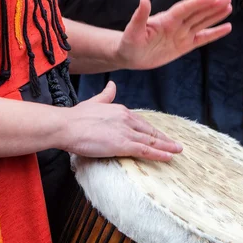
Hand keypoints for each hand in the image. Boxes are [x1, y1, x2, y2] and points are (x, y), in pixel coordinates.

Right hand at [62, 82, 181, 160]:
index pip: (142, 123)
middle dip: (164, 139)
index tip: (162, 136)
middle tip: (176, 145)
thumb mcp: (94, 102)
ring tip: (177, 151)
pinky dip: (159, 154)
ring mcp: (126, 132)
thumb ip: (106, 95)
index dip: (153, 131)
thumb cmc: (76, 117)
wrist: (65, 125)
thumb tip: (112, 85)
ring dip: (166, 147)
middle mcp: (127, 119)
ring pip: (151, 141)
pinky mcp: (122, 144)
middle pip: (150, 131)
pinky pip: (145, 150)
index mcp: (122, 111)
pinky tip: (168, 157)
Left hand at [115, 0, 232, 69]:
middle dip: (212, 6)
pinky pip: (203, 38)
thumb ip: (140, 16)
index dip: (199, 2)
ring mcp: (182, 34)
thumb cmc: (128, 42)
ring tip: (229, 6)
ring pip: (202, 23)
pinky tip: (227, 27)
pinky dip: (215, 33)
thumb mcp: (132, 31)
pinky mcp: (185, 45)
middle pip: (198, 13)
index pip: (186, 9)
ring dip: (215, 15)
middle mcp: (177, 24)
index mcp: (166, 19)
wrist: (129, 55)